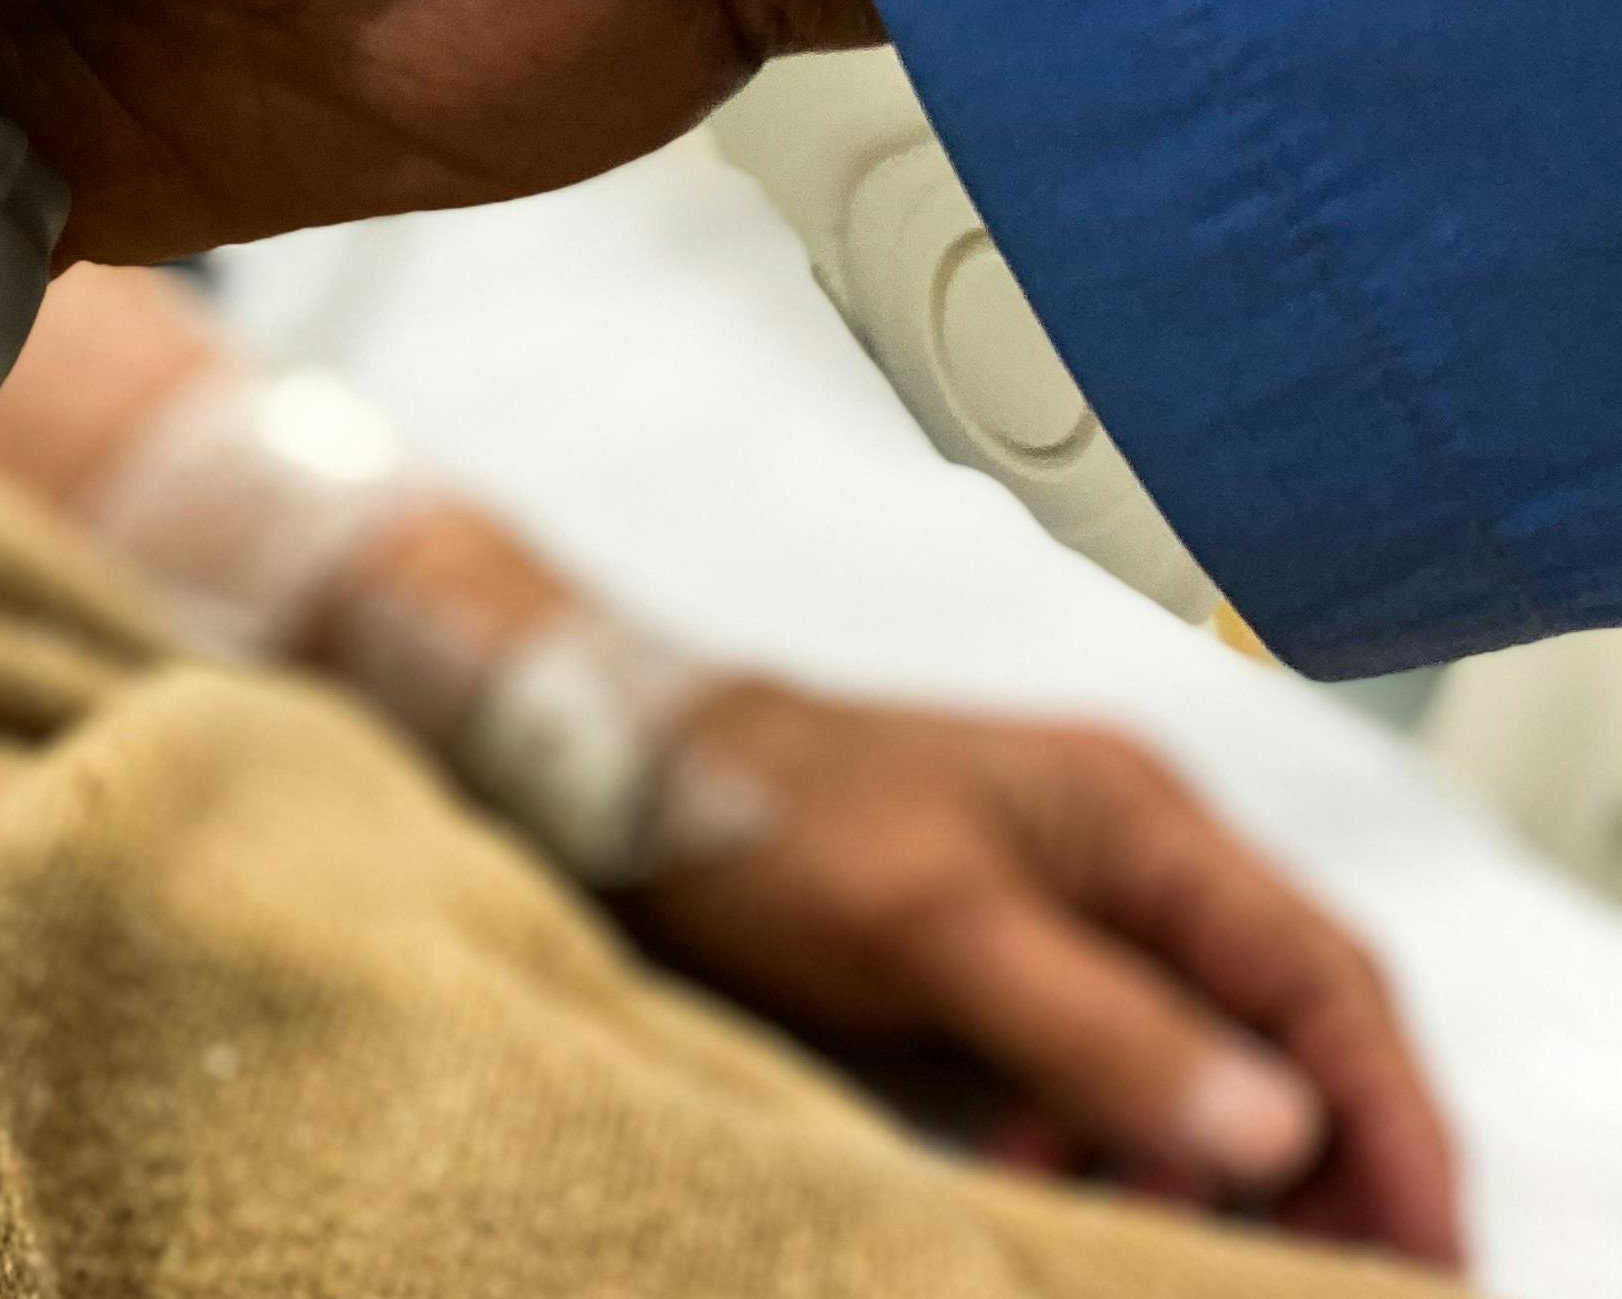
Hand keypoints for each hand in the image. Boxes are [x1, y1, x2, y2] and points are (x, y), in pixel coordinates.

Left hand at [619, 685, 1461, 1267]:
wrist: (604, 779)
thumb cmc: (750, 812)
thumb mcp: (929, 923)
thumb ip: (1096, 1022)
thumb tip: (1276, 1127)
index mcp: (1137, 824)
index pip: (1324, 979)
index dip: (1391, 1119)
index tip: (1423, 1247)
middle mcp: (1117, 868)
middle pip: (1281, 1032)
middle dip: (1320, 1161)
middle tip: (1329, 1278)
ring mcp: (1053, 922)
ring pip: (1189, 1068)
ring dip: (1199, 1168)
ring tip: (1172, 1244)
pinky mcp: (985, 977)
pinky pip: (1092, 1082)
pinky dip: (1097, 1152)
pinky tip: (1049, 1193)